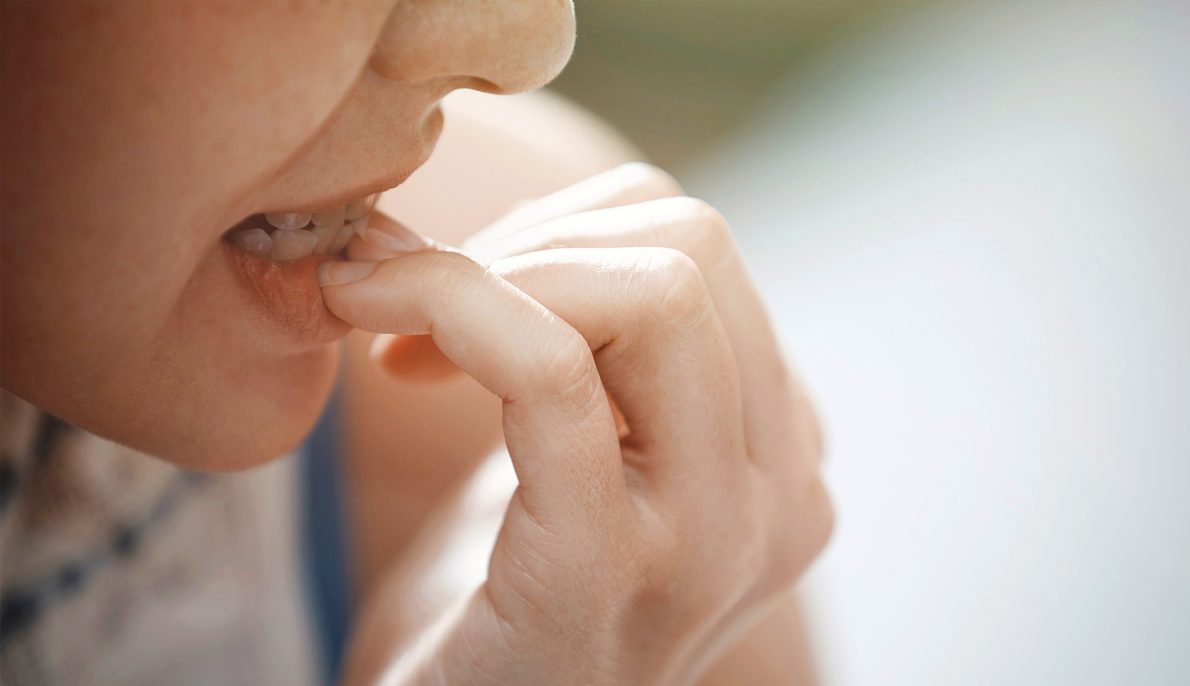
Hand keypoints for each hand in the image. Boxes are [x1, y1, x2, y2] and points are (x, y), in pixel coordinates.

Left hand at [322, 163, 831, 684]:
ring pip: (651, 289)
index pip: (701, 249)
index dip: (561, 231)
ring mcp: (716, 538)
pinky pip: (554, 371)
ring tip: (400, 336)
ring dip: (487, 272)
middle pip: (693, 246)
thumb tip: (475, 214)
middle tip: (419, 305)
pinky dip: (455, 313)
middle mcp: (782, 493)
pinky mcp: (611, 571)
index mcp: (781, 452)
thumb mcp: (585, 457)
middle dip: (529, 240)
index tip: (456, 290)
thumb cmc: (509, 605)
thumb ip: (593, 345)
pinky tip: (385, 349)